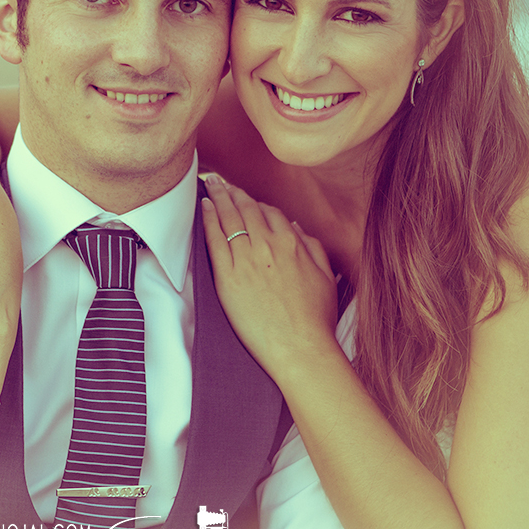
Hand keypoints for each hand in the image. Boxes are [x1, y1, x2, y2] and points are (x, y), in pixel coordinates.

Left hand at [201, 176, 338, 381]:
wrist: (300, 348)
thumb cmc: (315, 319)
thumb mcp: (325, 276)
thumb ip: (312, 246)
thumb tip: (295, 226)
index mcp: (292, 244)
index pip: (270, 212)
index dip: (255, 202)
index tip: (245, 197)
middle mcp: (268, 246)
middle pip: (246, 208)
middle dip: (232, 191)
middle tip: (220, 181)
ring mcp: (246, 260)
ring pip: (229, 218)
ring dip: (218, 198)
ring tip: (210, 185)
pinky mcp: (228, 276)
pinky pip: (214, 239)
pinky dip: (208, 219)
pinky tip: (204, 208)